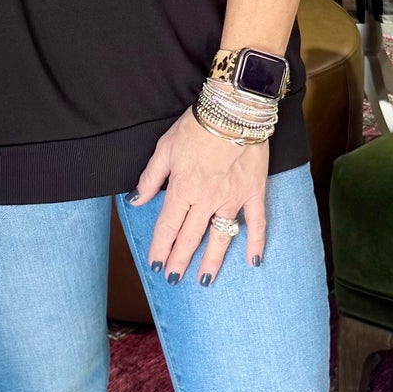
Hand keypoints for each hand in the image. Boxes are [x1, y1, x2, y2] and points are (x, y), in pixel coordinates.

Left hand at [132, 111, 268, 284]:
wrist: (234, 111)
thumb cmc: (196, 127)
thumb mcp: (164, 149)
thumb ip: (150, 179)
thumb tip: (136, 201)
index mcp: (183, 189)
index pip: (167, 226)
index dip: (159, 248)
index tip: (154, 264)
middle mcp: (207, 200)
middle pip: (190, 237)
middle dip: (179, 260)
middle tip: (173, 279)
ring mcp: (233, 199)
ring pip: (221, 237)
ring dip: (211, 260)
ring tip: (203, 280)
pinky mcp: (254, 193)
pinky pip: (256, 223)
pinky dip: (256, 243)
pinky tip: (253, 262)